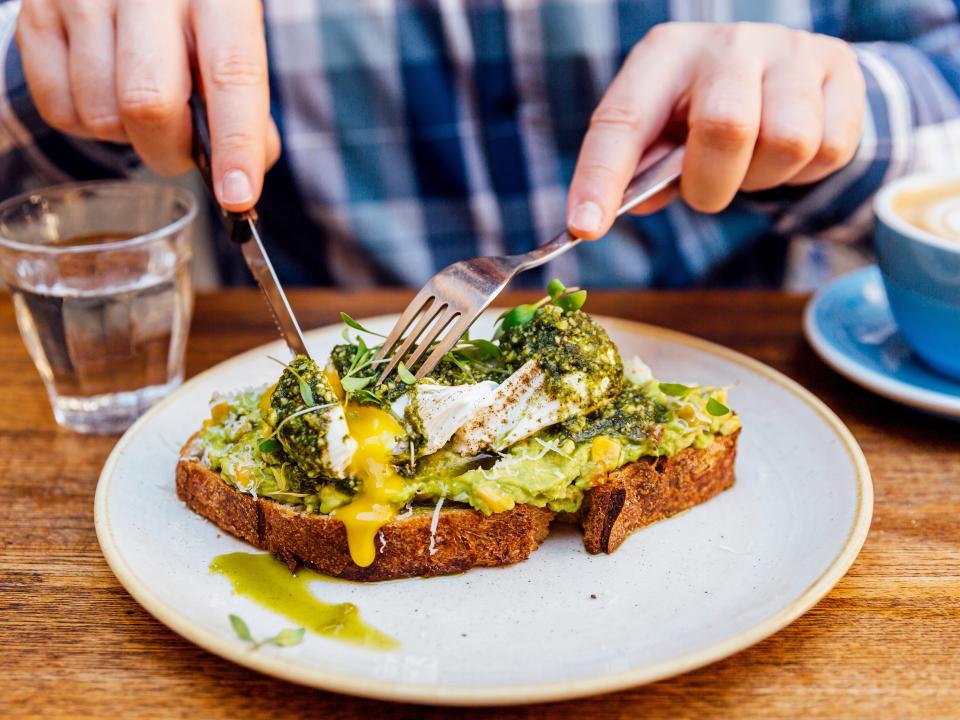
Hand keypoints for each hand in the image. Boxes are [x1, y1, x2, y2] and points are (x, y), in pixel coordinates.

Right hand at [15, 0, 279, 210]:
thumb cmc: (191, 14)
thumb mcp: (234, 40)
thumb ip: (248, 105)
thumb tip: (237, 177)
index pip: (232, 74)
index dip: (237, 143)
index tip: (238, 195)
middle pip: (150, 103)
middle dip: (170, 150)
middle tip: (180, 146)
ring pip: (102, 115)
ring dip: (127, 135)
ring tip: (139, 101)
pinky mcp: (36, 17)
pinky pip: (60, 111)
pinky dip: (88, 123)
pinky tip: (104, 90)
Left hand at [567, 22, 864, 237]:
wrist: (782, 69)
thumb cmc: (702, 112)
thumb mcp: (661, 134)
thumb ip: (639, 174)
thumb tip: (611, 212)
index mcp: (663, 55)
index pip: (623, 121)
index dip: (601, 178)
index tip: (585, 226)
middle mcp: (726, 42)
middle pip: (727, 126)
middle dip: (711, 184)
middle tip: (705, 188)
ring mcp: (788, 49)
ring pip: (788, 141)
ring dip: (763, 179)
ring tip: (750, 163)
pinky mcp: (839, 67)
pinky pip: (831, 149)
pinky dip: (806, 173)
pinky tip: (788, 152)